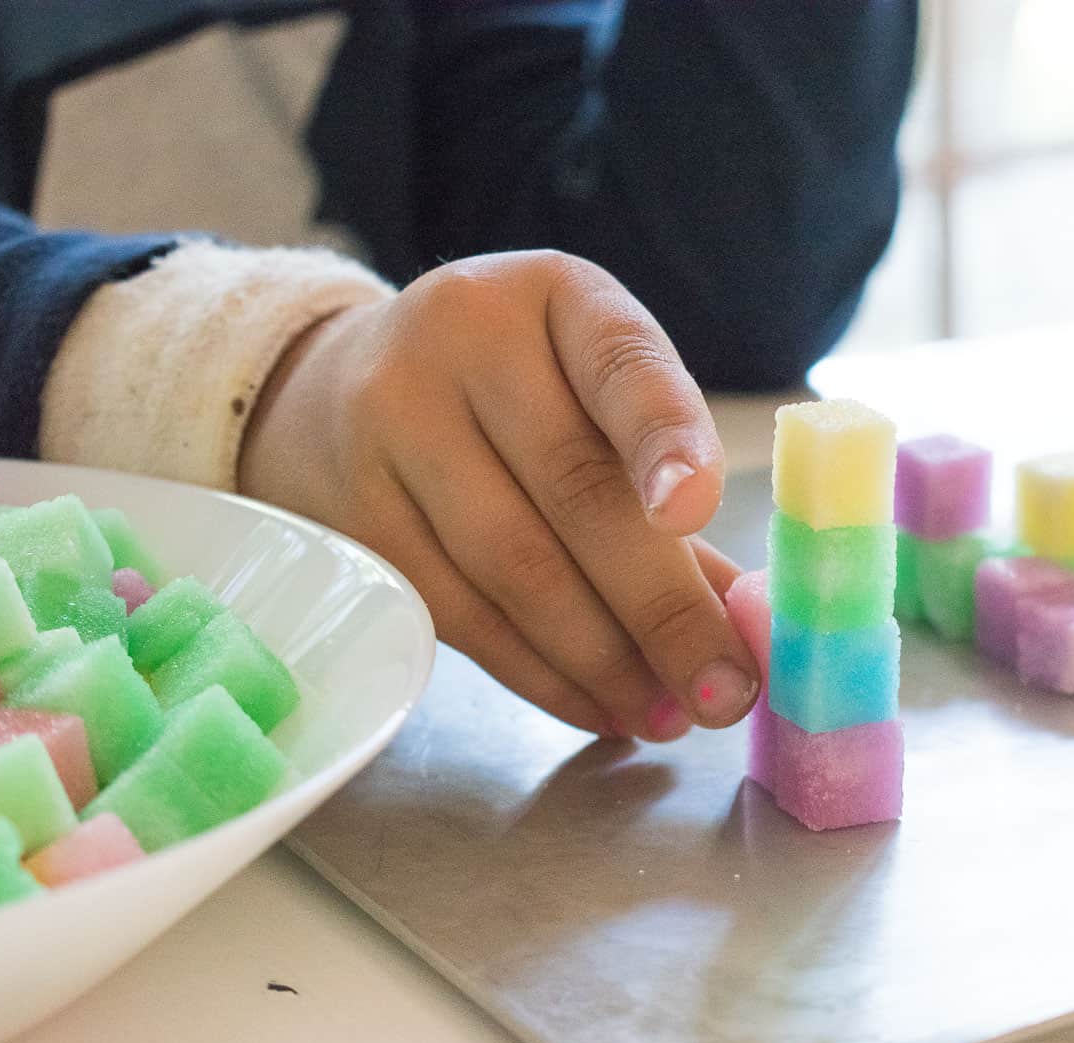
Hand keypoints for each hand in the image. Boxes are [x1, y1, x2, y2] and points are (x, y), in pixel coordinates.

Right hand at [237, 251, 759, 741]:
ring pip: (513, 566)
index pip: (619, 359)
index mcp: (557, 297)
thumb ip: (665, 480)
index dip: (664, 434)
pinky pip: (459, 613)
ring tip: (668, 714)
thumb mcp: (589, 389)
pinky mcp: (353, 515)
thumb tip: (740, 616)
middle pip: (574, 488)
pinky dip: (538, 674)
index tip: (695, 509)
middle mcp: (465, 342)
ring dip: (603, 658)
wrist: (333, 386)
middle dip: (661, 608)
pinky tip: (596, 705)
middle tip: (724, 689)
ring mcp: (392, 423)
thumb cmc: (510, 391)